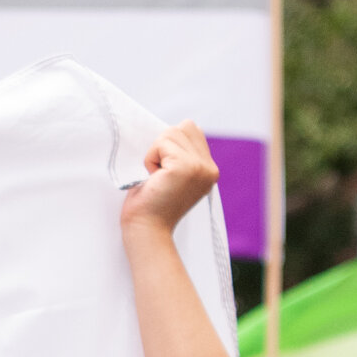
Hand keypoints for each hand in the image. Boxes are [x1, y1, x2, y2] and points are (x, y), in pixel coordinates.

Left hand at [121, 121, 218, 237]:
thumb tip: (173, 129)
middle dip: (163, 146)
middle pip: (184, 127)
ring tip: (157, 177)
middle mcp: (209, 168)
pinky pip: (161, 144)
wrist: (147, 230)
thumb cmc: (151, 205)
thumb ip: (181, 154)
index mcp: (208, 169)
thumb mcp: (173, 176)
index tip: (164, 171)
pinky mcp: (185, 167)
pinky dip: (150, 159)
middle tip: (159, 174)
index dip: (171, 144)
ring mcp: (200, 167)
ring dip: (155, 153)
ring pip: (171, 132)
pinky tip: (154, 178)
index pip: (192, 130)